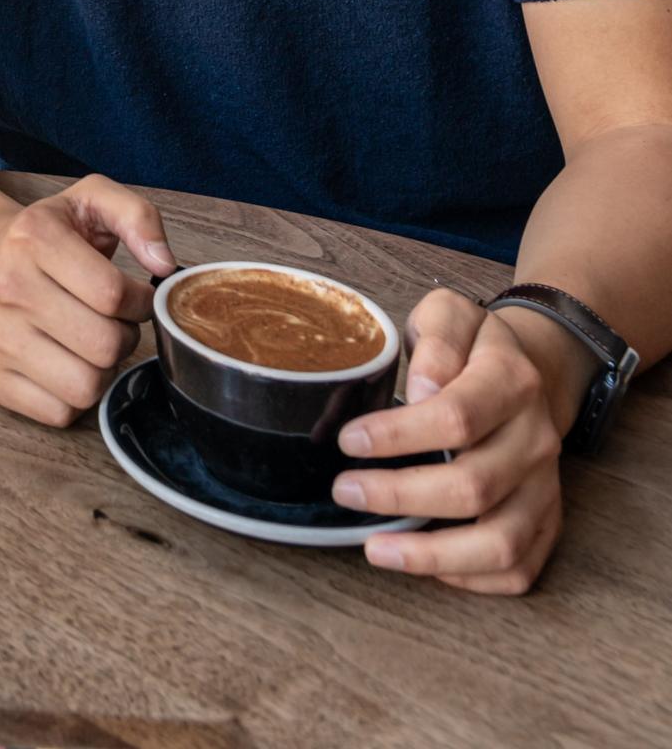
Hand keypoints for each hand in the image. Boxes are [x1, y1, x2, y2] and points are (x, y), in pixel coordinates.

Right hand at [0, 175, 174, 425]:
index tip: (135, 296)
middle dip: (123, 336)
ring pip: (85, 386)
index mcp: (33, 237)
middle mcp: (7, 287)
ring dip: (102, 369)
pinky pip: (59, 413)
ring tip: (92, 343)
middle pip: (103, 345)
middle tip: (113, 321)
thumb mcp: (92, 201)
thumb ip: (138, 216)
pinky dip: (75, 396)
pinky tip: (68, 363)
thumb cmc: (48, 235)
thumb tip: (163, 264)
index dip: (141, 301)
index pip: (113, 294)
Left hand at [332, 288, 573, 593]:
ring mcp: (546, 487)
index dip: (399, 436)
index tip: (348, 441)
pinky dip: (471, 578)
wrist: (528, 371)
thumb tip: (423, 393)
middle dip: (400, 495)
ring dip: (433, 554)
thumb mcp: (450, 315)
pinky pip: (518, 569)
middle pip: (473, 486)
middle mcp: (537, 440)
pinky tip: (424, 564)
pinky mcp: (547, 522)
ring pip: (501, 542)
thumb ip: (436, 342)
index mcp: (512, 381)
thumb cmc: (472, 346)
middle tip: (345, 491)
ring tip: (375, 549)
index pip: (458, 417)